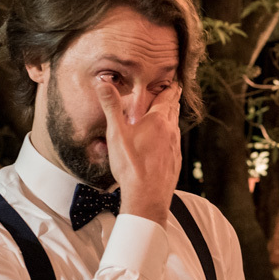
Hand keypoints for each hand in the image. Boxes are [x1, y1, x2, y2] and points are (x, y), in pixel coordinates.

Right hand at [95, 82, 182, 225]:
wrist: (147, 198)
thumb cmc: (131, 166)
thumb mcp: (116, 133)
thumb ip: (111, 106)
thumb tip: (103, 82)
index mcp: (158, 121)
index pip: (166, 98)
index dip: (170, 88)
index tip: (175, 81)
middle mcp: (170, 132)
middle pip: (173, 111)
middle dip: (172, 101)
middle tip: (174, 93)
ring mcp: (175, 148)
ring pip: (175, 127)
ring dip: (172, 118)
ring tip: (169, 114)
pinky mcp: (175, 162)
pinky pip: (174, 144)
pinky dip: (171, 136)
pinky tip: (166, 142)